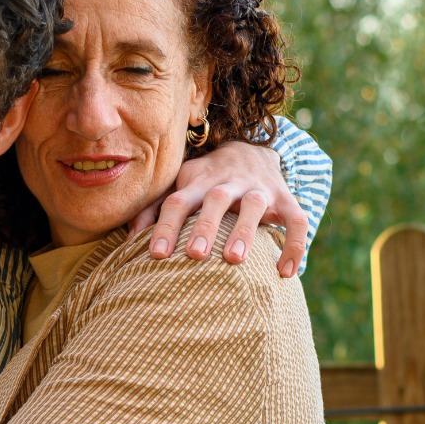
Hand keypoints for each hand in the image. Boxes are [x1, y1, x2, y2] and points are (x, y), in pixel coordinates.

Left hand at [129, 140, 307, 276]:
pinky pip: (296, 219)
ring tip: (235, 260)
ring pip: (254, 205)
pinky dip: (295, 244)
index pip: (177, 201)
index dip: (166, 226)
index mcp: (198, 181)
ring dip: (245, 230)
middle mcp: (228, 182)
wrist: (252, 150)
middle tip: (195, 255)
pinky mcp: (285, 199)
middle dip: (206, 226)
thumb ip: (153, 210)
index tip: (156, 254)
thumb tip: (127, 240)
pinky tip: (286, 273)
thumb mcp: (179, 186)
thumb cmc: (206, 180)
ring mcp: (259, 189)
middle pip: (216, 199)